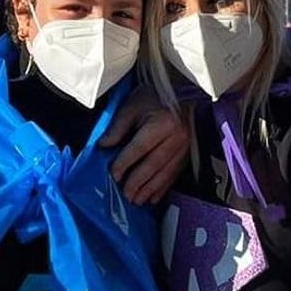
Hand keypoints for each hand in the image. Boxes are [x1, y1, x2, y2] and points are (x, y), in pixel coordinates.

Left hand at [100, 89, 188, 205]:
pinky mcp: (187, 153)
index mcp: (161, 123)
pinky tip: (154, 197)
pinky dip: (163, 187)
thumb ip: (118, 126)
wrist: (182, 91)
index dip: (125, 162)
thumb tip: (104, 145)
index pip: (140, 148)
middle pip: (153, 164)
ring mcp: (184, 147)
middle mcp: (175, 137)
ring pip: (165, 173)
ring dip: (150, 189)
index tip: (113, 174)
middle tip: (125, 195)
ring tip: (137, 200)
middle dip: (138, 182)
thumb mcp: (132, 105)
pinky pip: (174, 174)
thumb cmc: (154, 96)